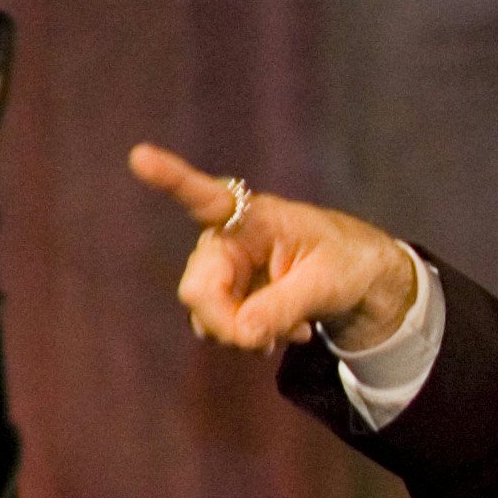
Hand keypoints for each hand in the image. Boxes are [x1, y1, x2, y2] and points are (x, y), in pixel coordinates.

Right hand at [128, 144, 417, 351]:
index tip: (141, 156)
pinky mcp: (223, 295)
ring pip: (206, 318)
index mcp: (252, 216)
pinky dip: (251, 338)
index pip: (205, 197)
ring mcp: (219, 270)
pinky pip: (220, 330)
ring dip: (246, 335)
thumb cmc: (345, 263)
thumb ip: (283, 305)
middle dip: (231, 325)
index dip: (170, 178)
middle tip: (269, 342)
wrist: (357, 278)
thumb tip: (242, 334)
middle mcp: (223, 239)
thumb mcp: (327, 284)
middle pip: (198, 291)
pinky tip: (282, 331)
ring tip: (292, 326)